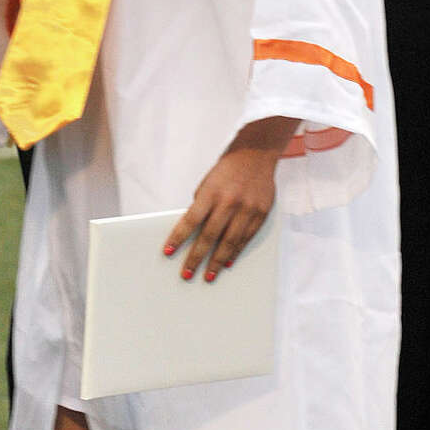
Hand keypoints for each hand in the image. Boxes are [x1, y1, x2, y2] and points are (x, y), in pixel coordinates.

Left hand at [164, 116, 297, 281]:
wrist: (255, 154)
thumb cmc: (227, 170)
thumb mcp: (207, 183)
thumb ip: (202, 206)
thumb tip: (194, 231)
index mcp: (211, 193)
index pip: (190, 220)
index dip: (178, 237)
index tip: (168, 251)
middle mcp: (229, 202)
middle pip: (209, 236)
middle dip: (196, 257)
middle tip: (187, 273)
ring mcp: (247, 208)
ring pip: (230, 242)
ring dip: (217, 261)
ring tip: (209, 275)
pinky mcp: (261, 213)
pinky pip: (246, 238)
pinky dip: (236, 252)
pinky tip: (227, 262)